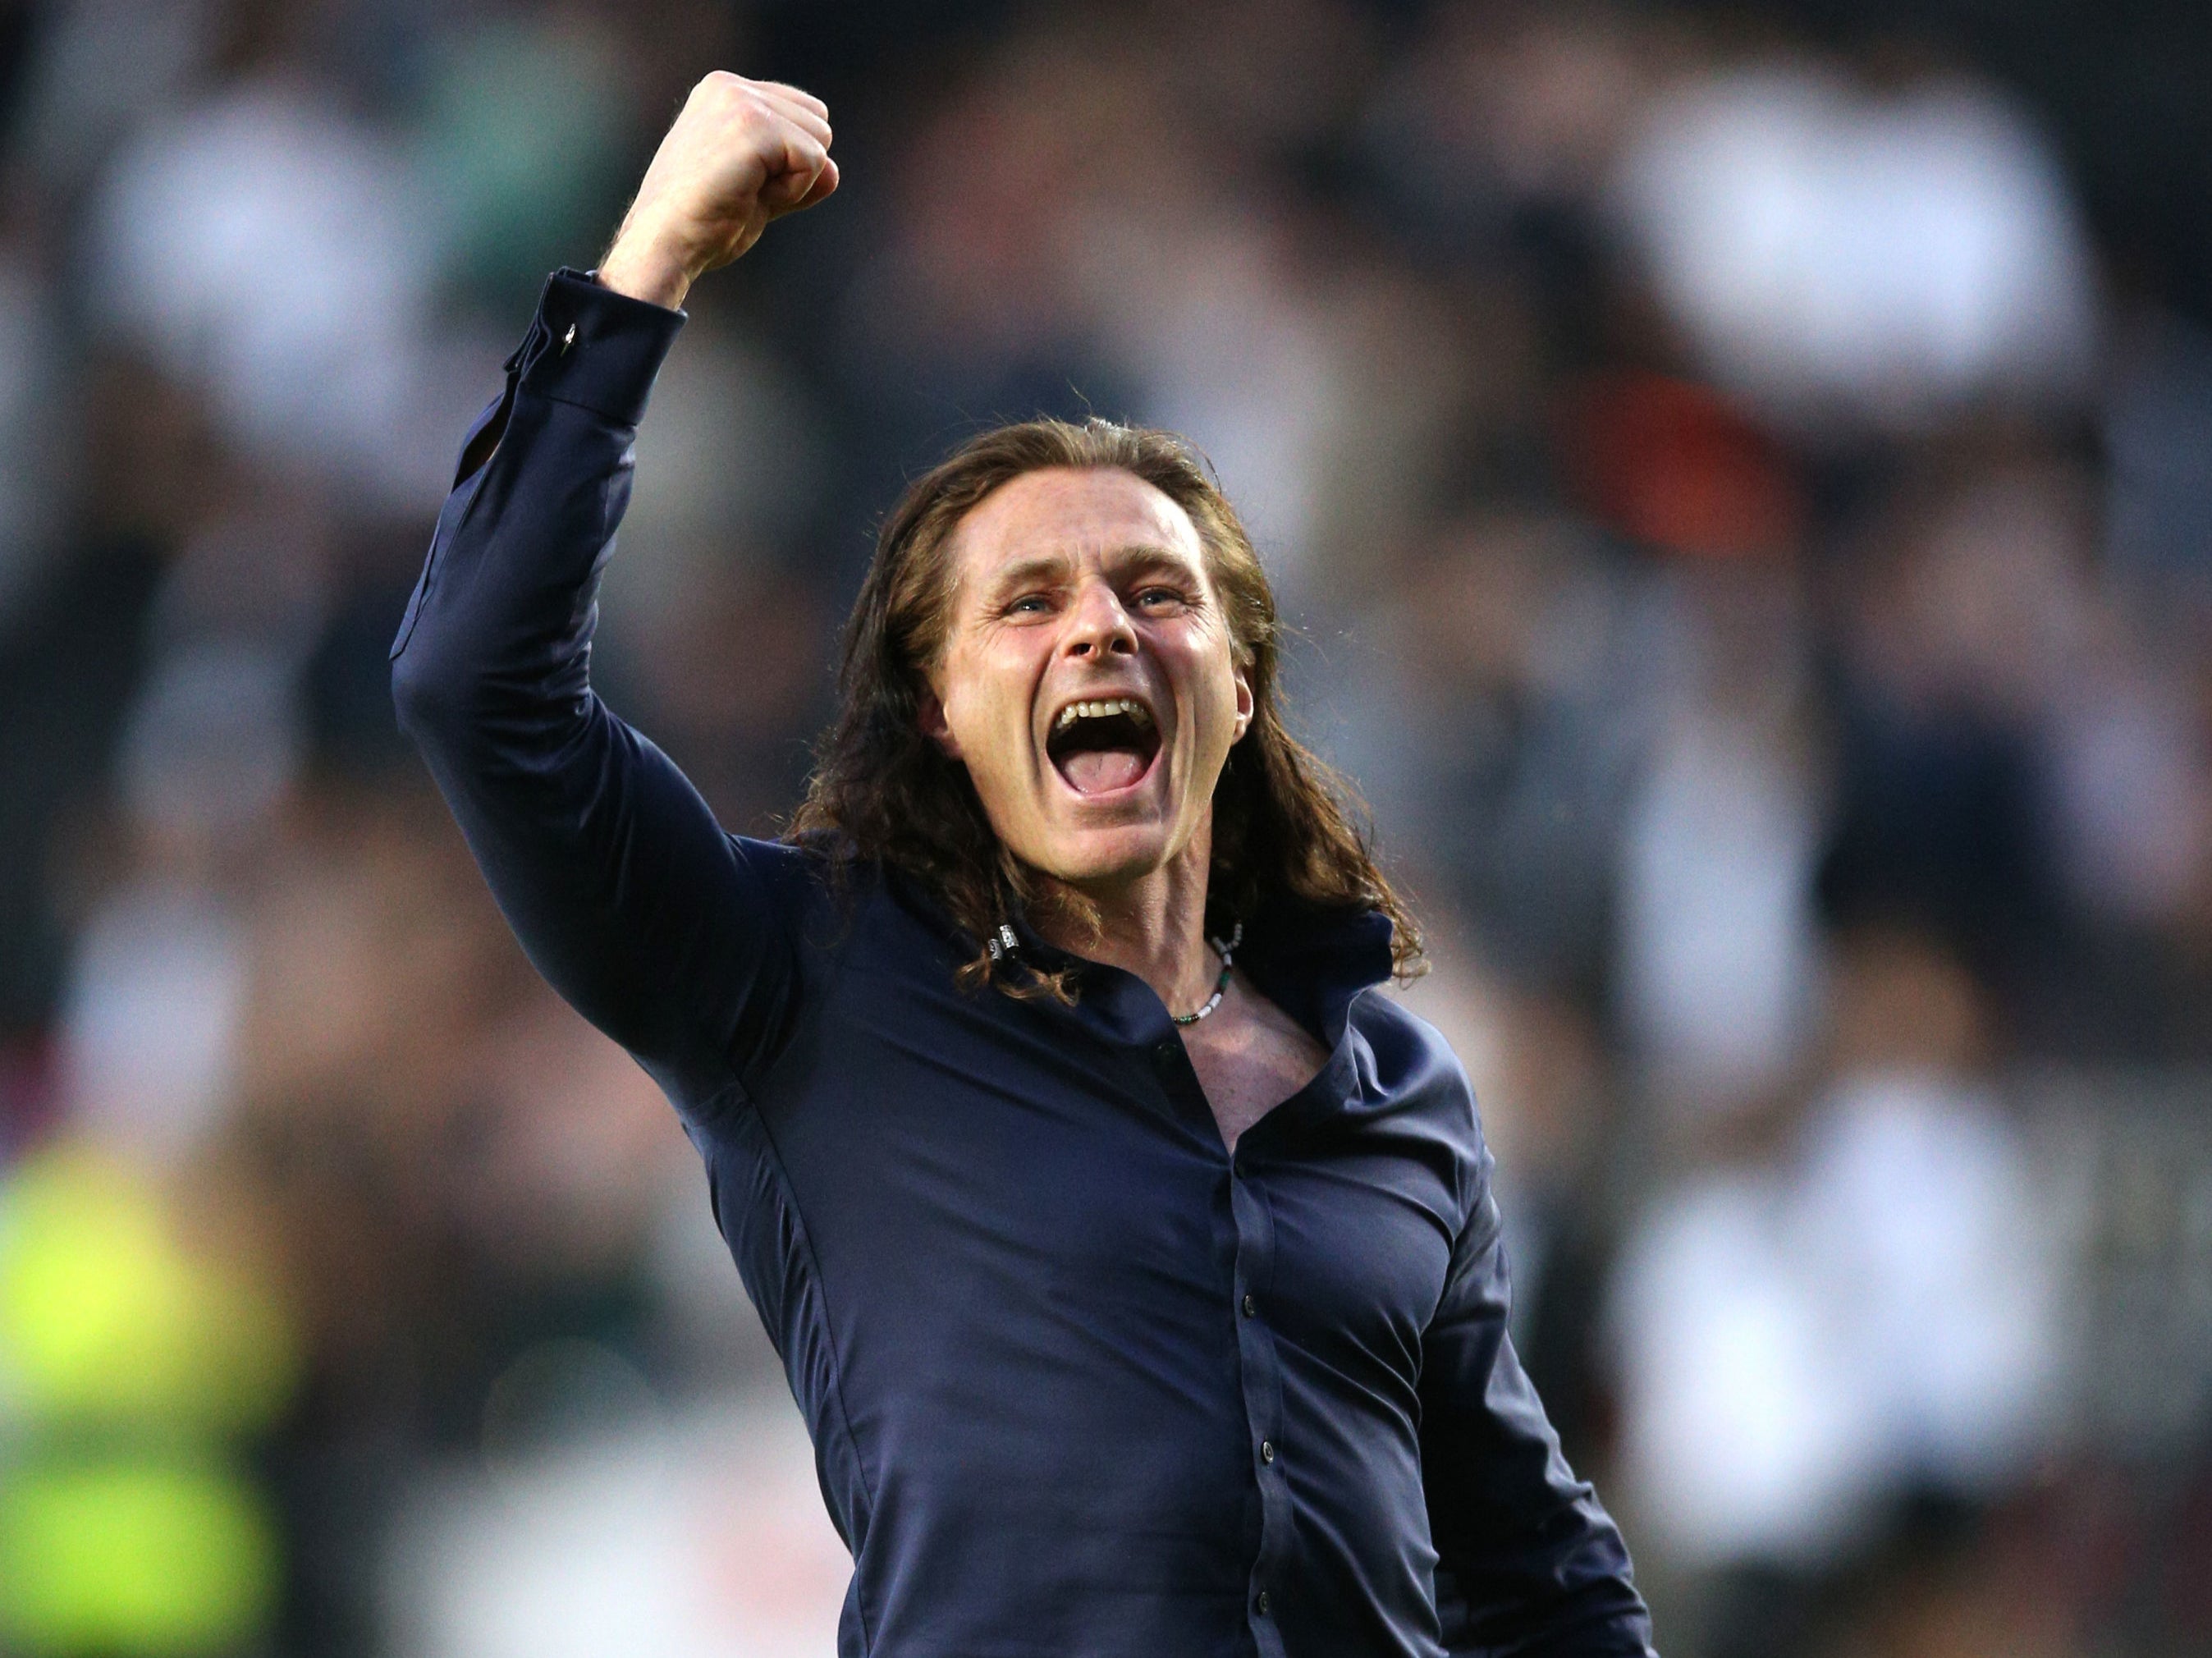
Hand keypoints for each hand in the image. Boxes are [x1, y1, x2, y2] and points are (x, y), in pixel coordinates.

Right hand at [597, 73, 837, 309]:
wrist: (666, 242)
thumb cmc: (703, 223)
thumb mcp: (757, 190)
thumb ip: (795, 174)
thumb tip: (833, 170)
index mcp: (724, 91)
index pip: (802, 112)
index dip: (789, 161)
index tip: (744, 182)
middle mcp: (731, 86)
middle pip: (819, 121)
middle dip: (796, 166)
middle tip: (747, 190)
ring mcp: (741, 101)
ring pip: (821, 138)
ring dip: (795, 180)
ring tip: (745, 191)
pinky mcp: (754, 125)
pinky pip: (815, 160)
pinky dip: (793, 191)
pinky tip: (749, 196)